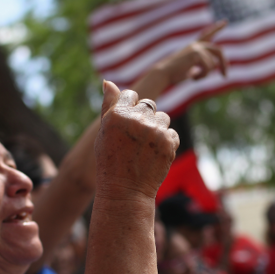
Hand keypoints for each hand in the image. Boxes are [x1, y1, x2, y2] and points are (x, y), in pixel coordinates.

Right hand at [94, 81, 179, 201]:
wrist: (125, 191)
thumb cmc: (110, 162)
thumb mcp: (103, 132)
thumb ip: (108, 106)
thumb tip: (108, 82)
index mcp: (117, 114)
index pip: (131, 94)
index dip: (129, 108)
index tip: (126, 125)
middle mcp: (136, 119)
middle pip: (149, 105)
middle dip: (144, 119)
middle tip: (135, 140)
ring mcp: (154, 130)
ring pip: (163, 117)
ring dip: (157, 129)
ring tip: (145, 148)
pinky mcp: (169, 142)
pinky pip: (171, 133)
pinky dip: (166, 142)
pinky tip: (154, 155)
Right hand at [155, 20, 227, 84]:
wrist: (164, 74)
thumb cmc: (174, 74)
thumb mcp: (189, 70)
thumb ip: (200, 66)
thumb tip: (213, 67)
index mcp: (193, 46)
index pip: (207, 35)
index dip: (216, 28)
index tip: (225, 22)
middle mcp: (196, 45)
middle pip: (219, 51)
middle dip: (224, 64)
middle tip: (225, 76)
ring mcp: (196, 48)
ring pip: (213, 64)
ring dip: (205, 75)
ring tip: (194, 77)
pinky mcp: (196, 53)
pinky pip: (208, 68)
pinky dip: (202, 76)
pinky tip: (192, 77)